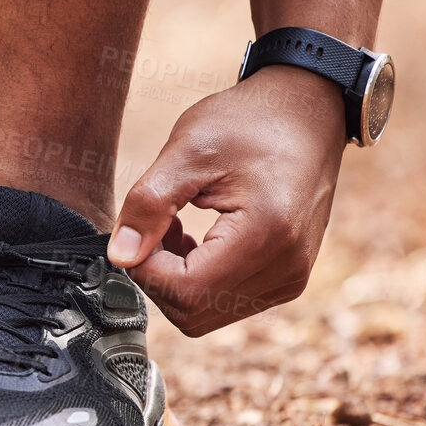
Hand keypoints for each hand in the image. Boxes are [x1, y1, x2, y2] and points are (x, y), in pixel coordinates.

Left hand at [107, 65, 347, 334]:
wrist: (307, 113)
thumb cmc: (248, 122)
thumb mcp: (187, 150)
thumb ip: (148, 204)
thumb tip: (119, 256)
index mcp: (266, 234)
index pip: (184, 291)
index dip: (145, 267)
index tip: (140, 224)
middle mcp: (287, 267)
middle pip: (193, 311)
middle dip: (158, 275)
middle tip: (155, 223)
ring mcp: (291, 278)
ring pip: (207, 312)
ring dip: (177, 278)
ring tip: (175, 225)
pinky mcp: (288, 278)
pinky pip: (228, 301)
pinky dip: (199, 279)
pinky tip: (195, 238)